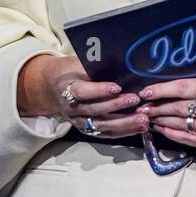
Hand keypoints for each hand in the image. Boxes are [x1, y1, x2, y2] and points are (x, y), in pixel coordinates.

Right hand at [21, 54, 149, 139]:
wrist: (53, 88)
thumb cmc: (71, 72)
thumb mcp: (77, 64)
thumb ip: (94, 67)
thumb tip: (121, 63)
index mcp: (67, 88)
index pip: (82, 92)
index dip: (99, 90)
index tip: (117, 87)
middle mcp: (72, 108)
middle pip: (94, 110)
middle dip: (116, 106)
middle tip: (135, 100)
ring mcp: (79, 121)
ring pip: (102, 125)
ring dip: (124, 123)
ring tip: (143, 119)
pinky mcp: (87, 130)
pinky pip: (106, 133)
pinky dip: (124, 132)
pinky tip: (140, 128)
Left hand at [137, 78, 195, 154]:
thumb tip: (174, 90)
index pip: (183, 87)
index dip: (161, 90)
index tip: (146, 92)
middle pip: (177, 107)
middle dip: (156, 107)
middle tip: (142, 107)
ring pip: (179, 123)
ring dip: (160, 121)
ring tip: (148, 118)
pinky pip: (187, 138)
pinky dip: (171, 134)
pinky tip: (161, 130)